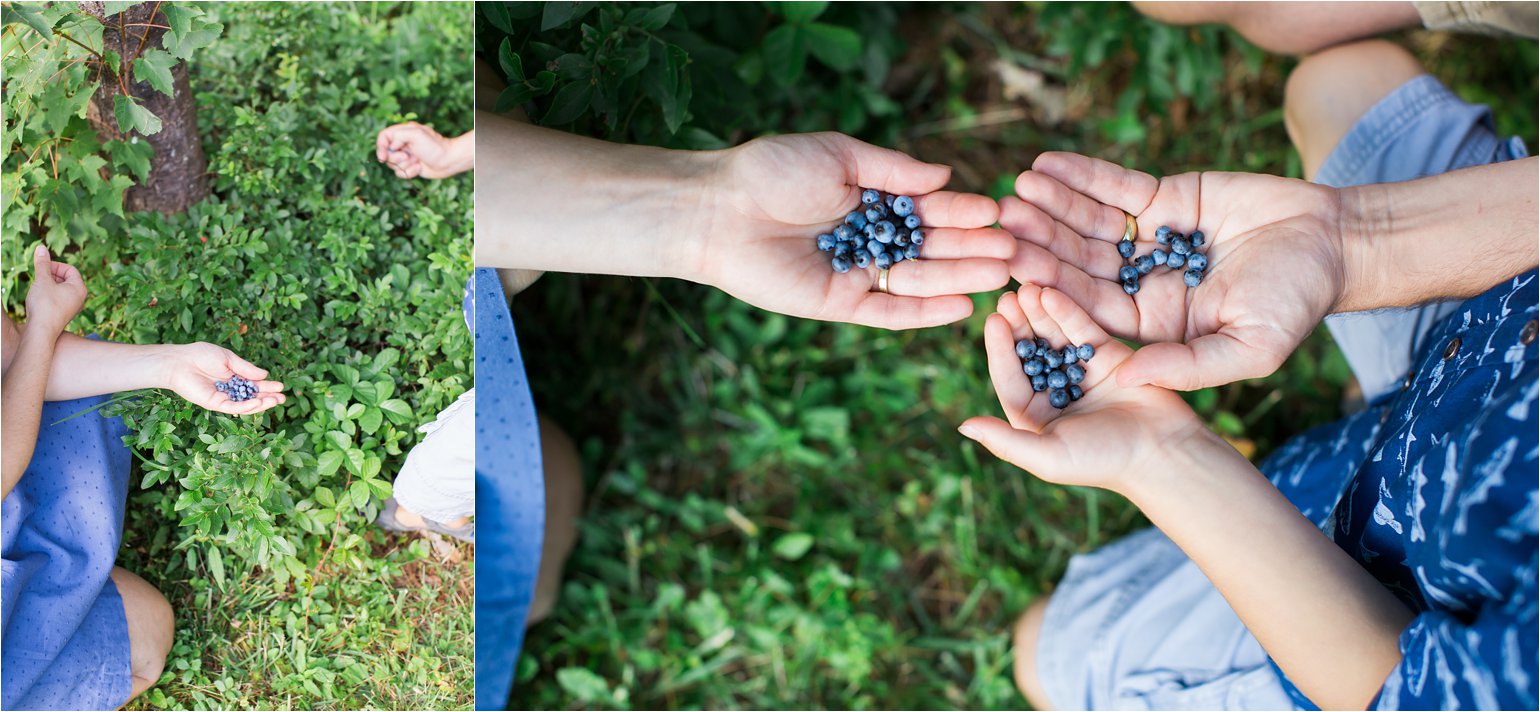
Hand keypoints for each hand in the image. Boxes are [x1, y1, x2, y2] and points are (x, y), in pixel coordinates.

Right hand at [24, 245, 86, 335]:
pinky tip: (38, 300)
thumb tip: (41, 247)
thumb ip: (42, 263)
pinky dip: (48, 295)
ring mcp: (73, 307)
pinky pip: (58, 299)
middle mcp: (80, 298)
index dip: (54, 265)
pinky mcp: (64, 314)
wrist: (42, 331)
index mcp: (80, 288)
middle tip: (38, 278)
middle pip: (66, 278)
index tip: (41, 267)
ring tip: (37, 289)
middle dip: (51, 275)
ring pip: (61, 289)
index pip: (70, 269)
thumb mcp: (42, 280)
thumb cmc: (44, 305)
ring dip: (48, 285)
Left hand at [159, 343, 285, 415]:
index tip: (280, 386)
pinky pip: (234, 407)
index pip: (254, 384)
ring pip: (246, 404)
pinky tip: (258, 403)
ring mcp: (223, 398)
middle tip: (282, 398)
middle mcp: (230, 389)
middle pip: (252, 396)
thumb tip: (264, 375)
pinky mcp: (215, 404)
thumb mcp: (228, 358)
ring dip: (261, 404)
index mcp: (234, 377)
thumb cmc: (201, 355)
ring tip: (275, 401)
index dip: (267, 386)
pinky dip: (246, 407)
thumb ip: (246, 368)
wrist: (180, 362)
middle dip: (268, 398)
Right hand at [375, 122, 470, 178]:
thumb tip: (391, 146)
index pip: (383, 137)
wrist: (448, 161)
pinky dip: (410, 172)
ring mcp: (406, 156)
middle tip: (408, 156)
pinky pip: (401, 173)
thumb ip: (399, 135)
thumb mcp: (416, 134)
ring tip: (417, 161)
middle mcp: (403, 144)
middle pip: (386, 153)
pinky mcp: (410, 167)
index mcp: (403, 132)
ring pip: (393, 165)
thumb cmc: (434, 146)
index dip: (380, 146)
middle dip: (396, 158)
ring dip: (405, 165)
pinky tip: (419, 168)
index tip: (383, 156)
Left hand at [694, 133, 1014, 329]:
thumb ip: (894, 170)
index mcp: (872, 199)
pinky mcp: (840, 304)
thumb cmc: (774, 172)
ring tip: (999, 274)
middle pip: (932, 248)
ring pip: (919, 280)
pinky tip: (962, 305)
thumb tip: (945, 176)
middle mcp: (870, 239)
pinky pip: (890, 312)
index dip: (963, 212)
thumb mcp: (840, 156)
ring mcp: (858, 274)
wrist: (720, 210)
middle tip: (1013, 251)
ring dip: (960, 278)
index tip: (998, 212)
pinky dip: (926, 311)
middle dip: (973, 249)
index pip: (929, 209)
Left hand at [958, 285, 1212, 492]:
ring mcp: (1081, 371)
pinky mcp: (1108, 356)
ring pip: (1053, 336)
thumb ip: (1005, 442)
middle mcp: (1053, 391)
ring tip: (1027, 287)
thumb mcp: (1048, 456)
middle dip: (1018, 325)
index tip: (993, 320)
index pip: (1010, 376)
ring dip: (1039, 313)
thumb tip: (962, 425)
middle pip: (1028, 351)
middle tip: (1006, 296)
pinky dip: (1067, 311)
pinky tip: (1052, 292)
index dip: (1000, 349)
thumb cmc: (1103, 461)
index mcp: (1034, 415)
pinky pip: (1082, 329)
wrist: (1163, 453)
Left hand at [1001, 152, 1345, 389]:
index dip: (1056, 289)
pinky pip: (1114, 187)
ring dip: (1053, 205)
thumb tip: (1128, 381)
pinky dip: (1082, 174)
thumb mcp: (1250, 348)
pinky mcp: (1162, 198)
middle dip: (1042, 243)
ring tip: (1018, 187)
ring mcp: (1148, 239)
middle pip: (1080, 263)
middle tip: (1003, 224)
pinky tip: (1047, 163)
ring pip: (1088, 223)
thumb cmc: (1297, 302)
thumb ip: (1188, 365)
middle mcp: (1141, 283)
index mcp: (1151, 324)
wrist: (1336, 241)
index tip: (1020, 274)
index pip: (1092, 308)